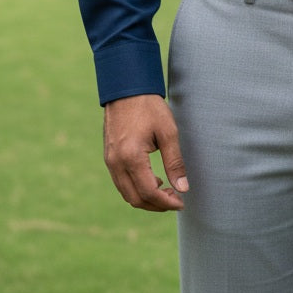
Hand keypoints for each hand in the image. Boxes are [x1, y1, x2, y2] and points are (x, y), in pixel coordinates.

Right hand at [103, 93, 188, 211]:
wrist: (126, 88)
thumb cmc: (149, 106)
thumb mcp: (168, 131)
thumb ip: (175, 162)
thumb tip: (183, 188)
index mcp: (131, 157)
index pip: (148, 192)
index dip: (166, 202)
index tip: (181, 202)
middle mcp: (116, 163)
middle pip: (135, 198)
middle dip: (156, 205)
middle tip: (175, 199)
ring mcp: (110, 161)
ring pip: (126, 193)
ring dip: (146, 198)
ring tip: (166, 191)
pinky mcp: (109, 157)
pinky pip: (121, 183)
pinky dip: (136, 188)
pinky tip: (152, 180)